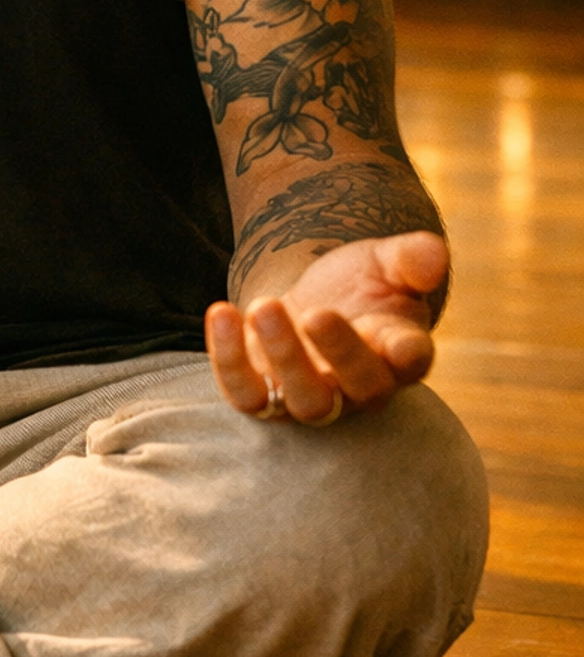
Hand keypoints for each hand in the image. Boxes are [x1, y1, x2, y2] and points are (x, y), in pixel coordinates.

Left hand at [206, 229, 446, 425]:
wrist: (316, 300)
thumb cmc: (363, 285)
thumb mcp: (386, 262)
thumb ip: (411, 258)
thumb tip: (434, 254)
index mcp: (399, 351)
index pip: (411, 361)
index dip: (408, 355)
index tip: (402, 343)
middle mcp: (360, 386)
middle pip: (356, 387)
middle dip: (338, 352)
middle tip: (315, 312)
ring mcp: (312, 396)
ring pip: (305, 401)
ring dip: (283, 357)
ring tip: (264, 305)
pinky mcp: (264, 394)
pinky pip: (247, 395)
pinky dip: (229, 361)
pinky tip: (222, 313)